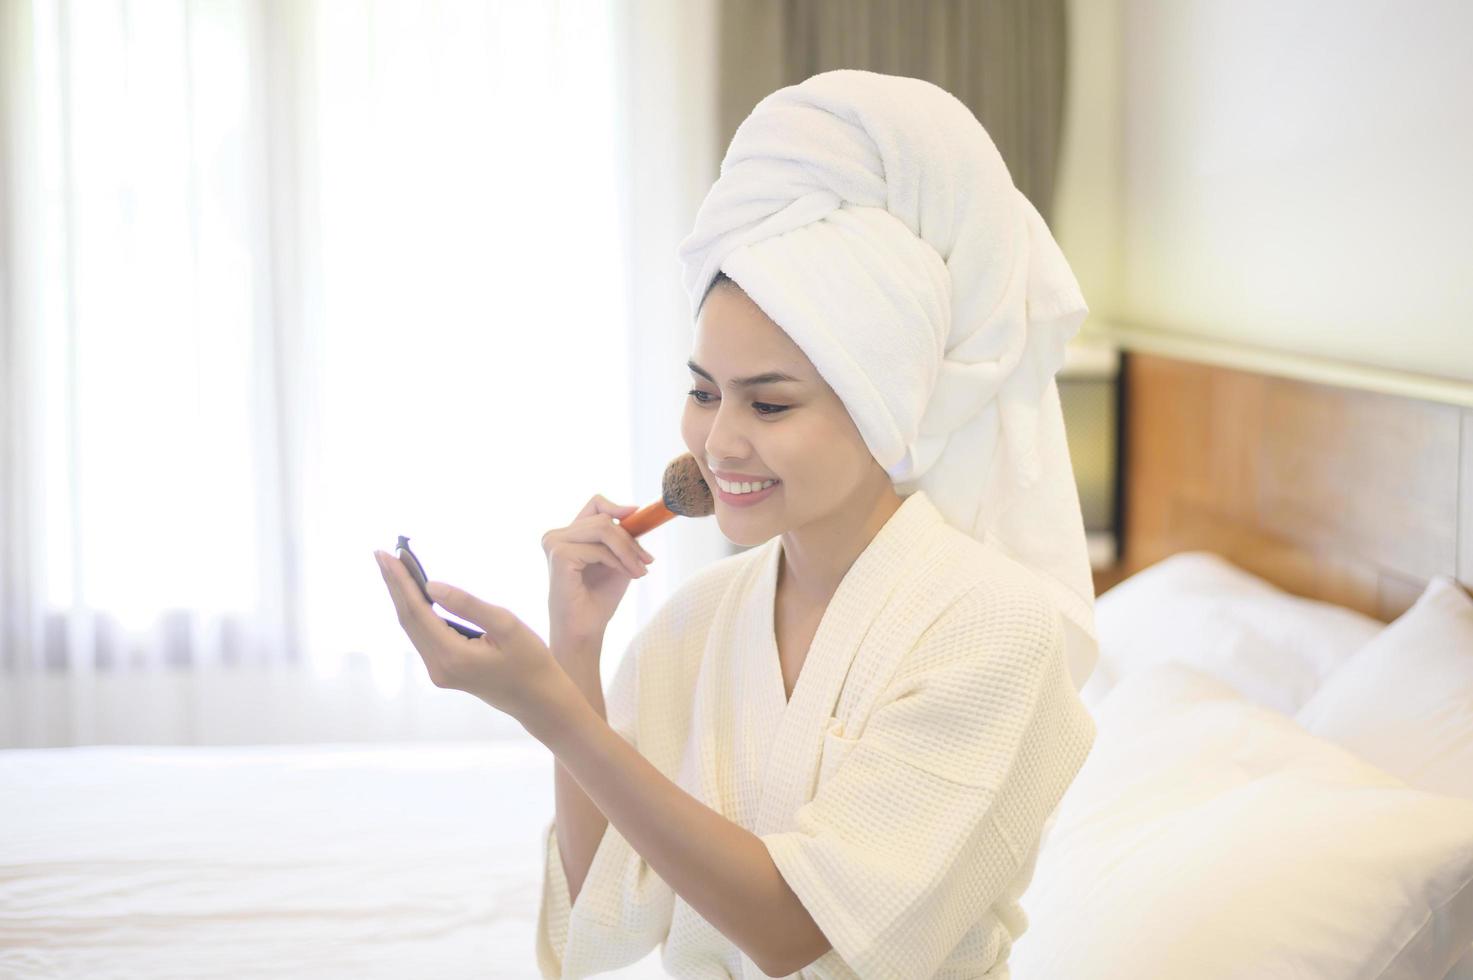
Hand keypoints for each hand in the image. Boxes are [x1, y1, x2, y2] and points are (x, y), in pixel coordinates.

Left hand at [374, 549, 566, 723]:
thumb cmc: (530, 659)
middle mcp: (438, 667)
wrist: (538, 699)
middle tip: (381, 553)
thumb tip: (430, 586)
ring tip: (394, 568)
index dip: (401, 582)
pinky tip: (413, 594)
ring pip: (413, 628)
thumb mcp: (506, 625)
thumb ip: (468, 605)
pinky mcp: (444, 671)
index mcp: (452, 656)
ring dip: (402, 597)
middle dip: (394, 585)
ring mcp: (439, 672)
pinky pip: (423, 636)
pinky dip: (416, 612)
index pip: (417, 612)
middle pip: (408, 620)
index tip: (388, 554)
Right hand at [542, 495, 654, 647]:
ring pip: (603, 529)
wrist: (585, 630)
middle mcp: (556, 535)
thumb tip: (633, 510)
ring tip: (640, 570)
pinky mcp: (559, 555)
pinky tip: (626, 575)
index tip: (636, 514)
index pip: (594, 504)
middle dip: (630, 540)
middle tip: (647, 562)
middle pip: (603, 518)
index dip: (616, 506)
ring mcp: (554, 543)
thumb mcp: (616, 558)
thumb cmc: (598, 598)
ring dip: (628, 551)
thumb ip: (620, 535)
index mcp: (567, 534)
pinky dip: (618, 562)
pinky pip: (599, 549)